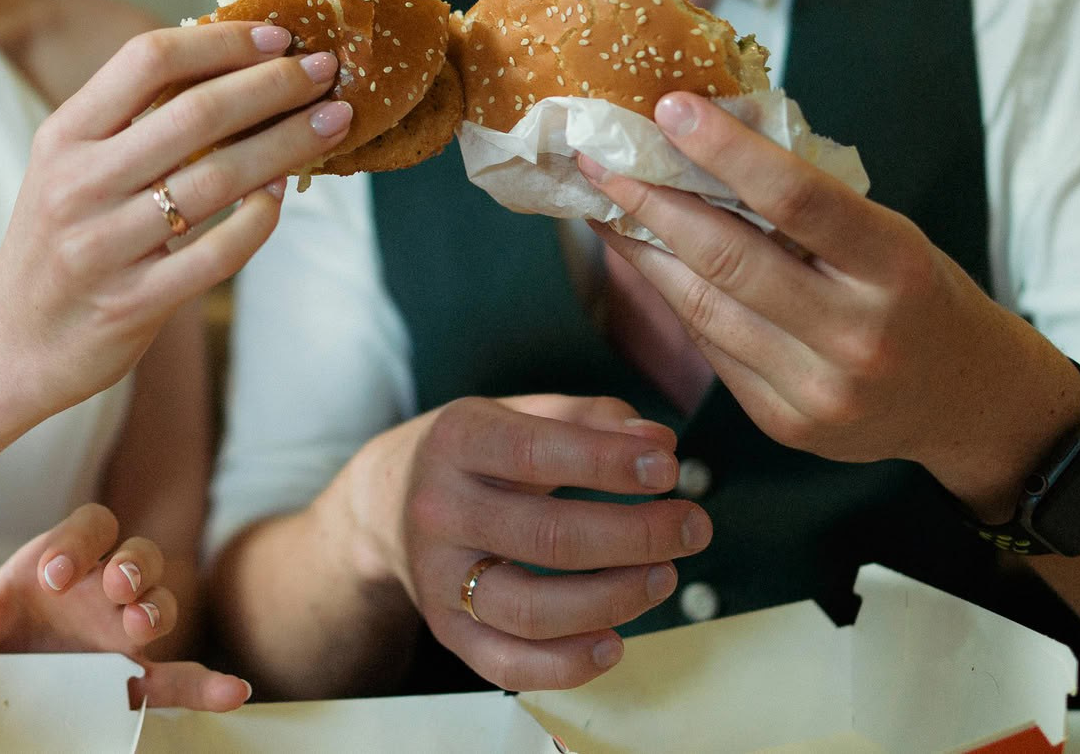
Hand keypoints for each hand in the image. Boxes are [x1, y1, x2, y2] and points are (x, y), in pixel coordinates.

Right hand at [0, 22, 353, 416]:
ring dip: (286, 144)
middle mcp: (79, 184)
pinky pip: (216, 254)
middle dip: (272, 86)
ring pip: (216, 181)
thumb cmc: (56, 239)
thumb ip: (130, 118)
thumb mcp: (68, 165)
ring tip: (330, 123)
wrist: (10, 341)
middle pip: (195, 114)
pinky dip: (259, 219)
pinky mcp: (132, 303)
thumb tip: (229, 61)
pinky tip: (283, 193)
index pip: (148, 60)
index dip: (222, 42)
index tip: (278, 37)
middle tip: (324, 71)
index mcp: (65, 135)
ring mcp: (104, 247)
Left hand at [0, 503, 251, 711]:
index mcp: (66, 560)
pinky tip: (233, 689)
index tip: (53, 575)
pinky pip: (179, 677)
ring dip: (157, 608)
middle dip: (132, 564)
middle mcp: (104, 588)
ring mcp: (124, 631)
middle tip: (114, 584)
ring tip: (139, 624)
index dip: (78, 542)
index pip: (90, 528)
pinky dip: (207, 684)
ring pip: (161, 602)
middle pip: (139, 554)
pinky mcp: (135, 678)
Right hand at [344, 394, 703, 690]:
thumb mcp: (521, 413)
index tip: (668, 470)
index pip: (537, 452)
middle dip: (636, 536)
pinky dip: (566, 666)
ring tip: (665, 577)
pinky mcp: (446, 629)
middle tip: (693, 527)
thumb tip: (659, 445)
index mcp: (458, 440)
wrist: (386, 503)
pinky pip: (506, 665)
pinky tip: (614, 643)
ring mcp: (439, 577)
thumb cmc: (479, 453)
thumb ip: (592, 420)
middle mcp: (439, 509)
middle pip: (547, 536)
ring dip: (614, 600)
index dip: (609, 463)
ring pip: (531, 609)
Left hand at [586, 93, 1079, 515]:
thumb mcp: (889, 232)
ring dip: (641, 249)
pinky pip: (711, 348)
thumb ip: (808, 199)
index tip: (669, 108)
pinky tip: (645, 259)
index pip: (799, 199)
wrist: (967, 401)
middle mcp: (857, 336)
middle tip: (598, 155)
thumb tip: (707, 133)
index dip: (727, 151)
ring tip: (603, 202)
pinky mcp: (785, 424)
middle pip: (730, 258)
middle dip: (651, 200)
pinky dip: (674, 297)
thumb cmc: (918, 293)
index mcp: (894, 268)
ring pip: (703, 307)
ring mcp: (818, 390)